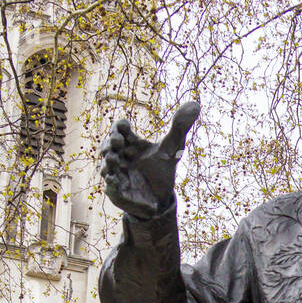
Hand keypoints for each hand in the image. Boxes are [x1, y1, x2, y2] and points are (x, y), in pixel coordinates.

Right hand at [99, 100, 199, 219]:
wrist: (161, 198)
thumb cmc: (162, 170)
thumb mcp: (173, 148)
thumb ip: (180, 126)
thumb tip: (195, 103)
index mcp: (131, 143)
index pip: (120, 129)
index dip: (120, 127)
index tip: (125, 127)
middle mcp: (120, 156)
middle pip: (108, 145)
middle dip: (109, 143)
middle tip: (117, 142)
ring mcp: (117, 173)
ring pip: (106, 165)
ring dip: (108, 161)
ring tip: (113, 159)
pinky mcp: (117, 191)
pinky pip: (110, 187)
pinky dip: (111, 183)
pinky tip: (114, 180)